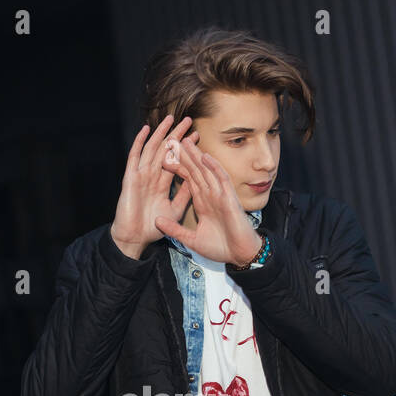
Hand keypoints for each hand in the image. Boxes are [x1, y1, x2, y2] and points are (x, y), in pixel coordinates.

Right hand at [110, 114, 199, 259]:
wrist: (134, 239)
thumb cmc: (152, 228)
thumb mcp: (175, 210)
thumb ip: (184, 195)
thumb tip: (195, 180)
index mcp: (161, 183)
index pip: (176, 160)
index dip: (186, 148)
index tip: (197, 136)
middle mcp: (151, 176)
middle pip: (165, 150)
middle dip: (176, 135)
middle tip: (188, 120)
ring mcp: (140, 175)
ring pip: (152, 149)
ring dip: (161, 133)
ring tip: (170, 119)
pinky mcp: (131, 178)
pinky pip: (134, 157)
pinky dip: (139, 142)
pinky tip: (146, 129)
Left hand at [154, 138, 261, 265]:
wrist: (239, 256)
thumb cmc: (220, 248)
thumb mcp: (191, 239)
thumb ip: (174, 229)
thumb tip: (156, 221)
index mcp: (202, 202)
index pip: (188, 180)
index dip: (176, 168)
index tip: (162, 157)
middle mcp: (211, 195)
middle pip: (195, 171)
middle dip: (184, 156)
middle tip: (171, 140)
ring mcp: (221, 195)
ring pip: (207, 171)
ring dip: (196, 156)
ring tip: (185, 141)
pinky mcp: (230, 199)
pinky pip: (222, 179)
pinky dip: (214, 167)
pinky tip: (205, 156)